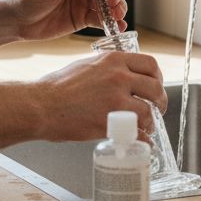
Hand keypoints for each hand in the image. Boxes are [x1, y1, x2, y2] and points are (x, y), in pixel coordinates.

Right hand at [35, 51, 165, 141]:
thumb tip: (124, 76)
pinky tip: (138, 141)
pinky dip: (142, 139)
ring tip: (144, 127)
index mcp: (113, 60)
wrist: (41, 105)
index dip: (157, 77)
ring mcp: (116, 100)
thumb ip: (109, 68)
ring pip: (148, 111)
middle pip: (155, 87)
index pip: (150, 64)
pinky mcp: (110, 122)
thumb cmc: (58, 87)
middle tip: (156, 109)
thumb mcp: (87, 65)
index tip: (155, 87)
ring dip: (150, 122)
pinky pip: (137, 132)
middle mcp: (118, 77)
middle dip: (159, 101)